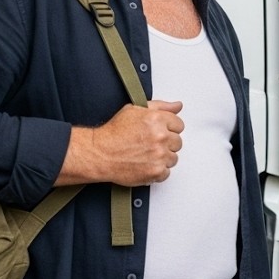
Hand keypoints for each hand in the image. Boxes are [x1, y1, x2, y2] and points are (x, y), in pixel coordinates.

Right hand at [57, 100, 183, 185]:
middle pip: (177, 142)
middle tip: (149, 144)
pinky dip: (157, 172)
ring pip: (173, 158)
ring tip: (145, 155)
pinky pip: (166, 173)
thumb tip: (177, 106)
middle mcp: (160, 136)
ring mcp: (160, 155)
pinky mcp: (156, 171)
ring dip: (162, 158)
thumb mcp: (134, 110)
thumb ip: (160, 106)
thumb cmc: (113, 133)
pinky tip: (145, 165)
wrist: (100, 154)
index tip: (158, 133)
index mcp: (157, 119)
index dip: (168, 129)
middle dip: (166, 143)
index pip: (179, 125)